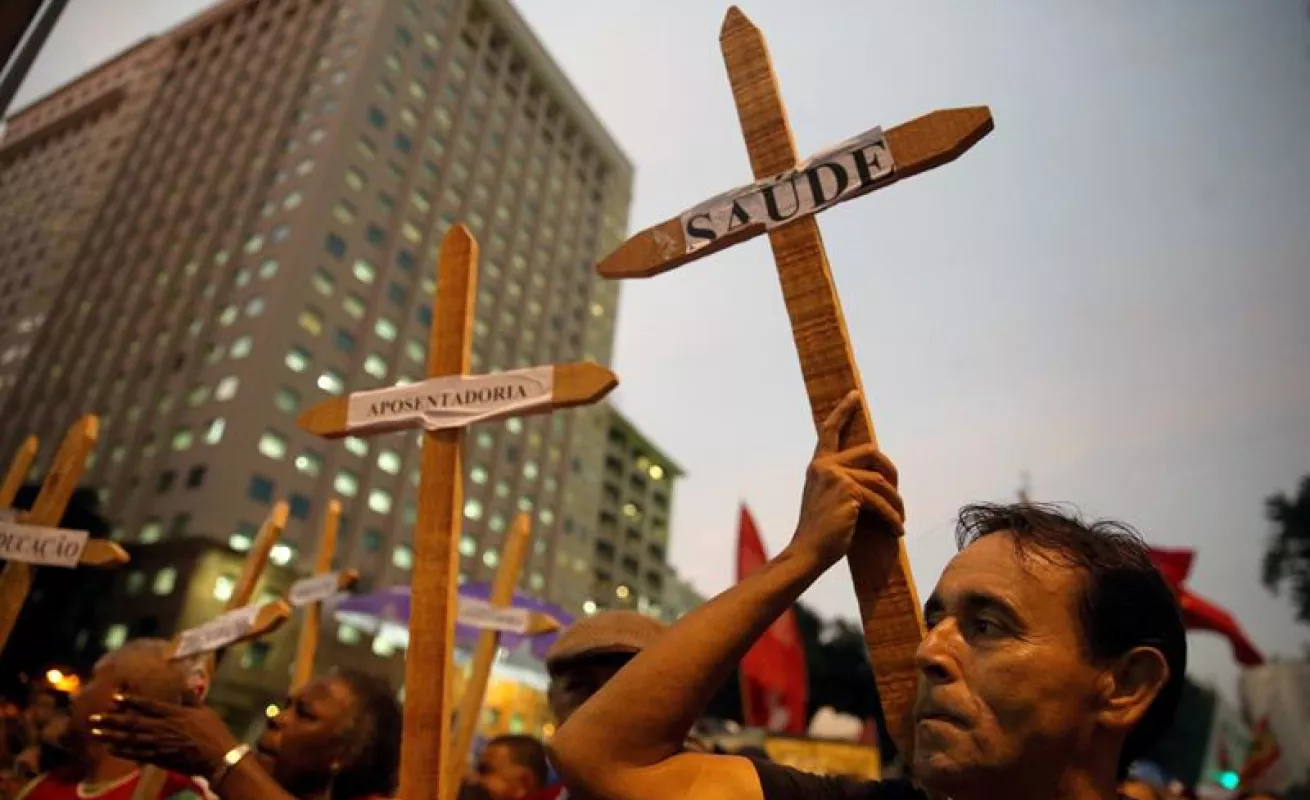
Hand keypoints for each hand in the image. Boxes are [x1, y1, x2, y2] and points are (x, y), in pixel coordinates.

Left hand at [88, 694, 239, 778]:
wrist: (217, 757)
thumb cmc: (213, 731)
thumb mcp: (204, 710)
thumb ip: (190, 698)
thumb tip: (183, 682)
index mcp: (174, 714)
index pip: (148, 705)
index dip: (130, 701)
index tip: (115, 698)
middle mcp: (162, 727)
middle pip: (132, 722)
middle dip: (111, 719)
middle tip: (93, 717)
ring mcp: (158, 744)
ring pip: (129, 738)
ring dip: (111, 735)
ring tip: (95, 732)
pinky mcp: (158, 758)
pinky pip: (136, 754)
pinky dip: (122, 751)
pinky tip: (111, 748)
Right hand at [787, 390, 903, 566]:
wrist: (808, 553)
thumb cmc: (821, 533)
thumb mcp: (829, 500)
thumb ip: (844, 482)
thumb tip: (877, 476)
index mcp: (818, 466)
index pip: (829, 431)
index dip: (843, 411)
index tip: (855, 395)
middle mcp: (825, 466)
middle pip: (871, 452)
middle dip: (891, 472)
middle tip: (897, 494)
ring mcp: (836, 476)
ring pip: (880, 481)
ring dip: (895, 503)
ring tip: (899, 521)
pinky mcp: (849, 491)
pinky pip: (881, 501)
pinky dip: (892, 518)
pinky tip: (896, 531)